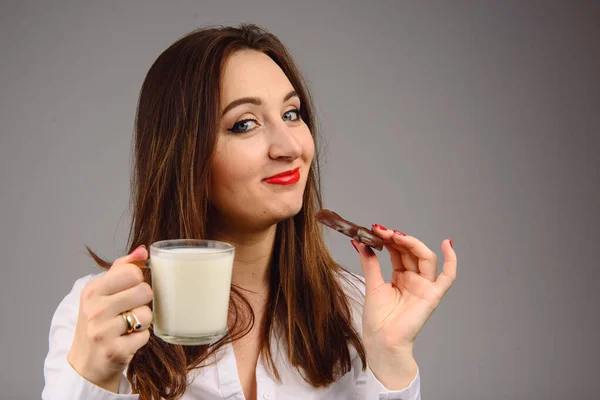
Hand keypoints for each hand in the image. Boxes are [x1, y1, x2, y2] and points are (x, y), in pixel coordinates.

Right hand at [67, 245, 152, 392]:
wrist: (86, 364)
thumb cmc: (98, 323)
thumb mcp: (102, 293)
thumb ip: (122, 268)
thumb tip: (143, 250)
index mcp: (92, 290)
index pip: (133, 272)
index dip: (138, 281)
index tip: (129, 291)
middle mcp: (95, 310)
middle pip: (145, 291)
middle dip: (143, 302)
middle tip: (129, 310)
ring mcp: (104, 332)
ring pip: (147, 314)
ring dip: (143, 322)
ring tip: (127, 327)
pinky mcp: (116, 351)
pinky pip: (146, 336)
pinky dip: (141, 339)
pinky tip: (127, 340)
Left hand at [352, 226, 456, 389]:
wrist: (382, 341)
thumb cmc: (377, 319)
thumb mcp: (372, 285)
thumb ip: (370, 263)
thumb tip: (360, 242)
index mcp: (400, 277)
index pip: (398, 251)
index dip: (388, 239)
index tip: (374, 229)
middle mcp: (414, 279)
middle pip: (411, 251)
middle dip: (397, 239)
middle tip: (381, 231)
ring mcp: (425, 286)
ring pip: (425, 257)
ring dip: (412, 243)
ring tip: (395, 235)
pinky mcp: (433, 295)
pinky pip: (448, 276)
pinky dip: (451, 260)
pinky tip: (447, 244)